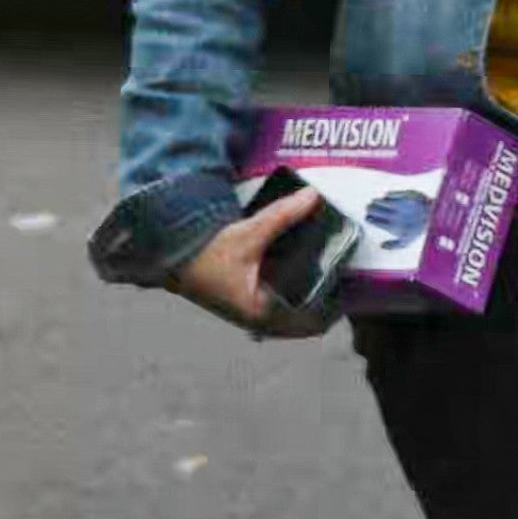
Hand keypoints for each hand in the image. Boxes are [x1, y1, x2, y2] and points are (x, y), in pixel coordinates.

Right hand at [174, 189, 335, 339]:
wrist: (165, 258)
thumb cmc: (202, 253)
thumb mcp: (245, 234)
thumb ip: (280, 216)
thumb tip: (312, 196)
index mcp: (261, 314)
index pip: (313, 322)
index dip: (336, 306)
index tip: (352, 285)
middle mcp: (259, 321)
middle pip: (308, 322)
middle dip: (328, 302)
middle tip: (346, 276)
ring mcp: (252, 315)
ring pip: (294, 317)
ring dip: (311, 300)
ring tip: (331, 273)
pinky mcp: (247, 304)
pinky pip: (281, 307)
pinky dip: (295, 294)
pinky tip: (303, 272)